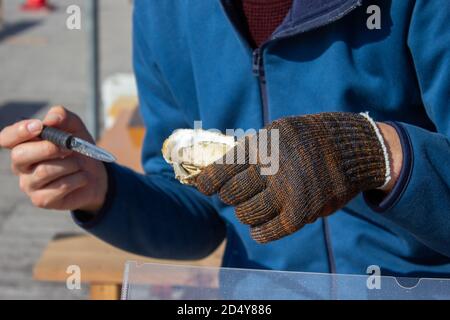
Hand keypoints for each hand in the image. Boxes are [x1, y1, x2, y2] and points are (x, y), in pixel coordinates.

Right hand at [0, 106, 107, 211]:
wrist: (96, 177)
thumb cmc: (80, 150)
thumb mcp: (75, 128)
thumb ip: (63, 117)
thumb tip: (51, 119)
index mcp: (24, 145)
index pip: (7, 138)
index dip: (19, 131)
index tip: (39, 126)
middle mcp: (21, 165)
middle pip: (20, 155)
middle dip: (48, 148)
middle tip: (69, 148)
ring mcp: (29, 185)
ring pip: (44, 171)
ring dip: (70, 164)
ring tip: (79, 164)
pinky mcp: (42, 200)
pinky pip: (59, 187)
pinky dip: (78, 179)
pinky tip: (82, 178)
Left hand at [196, 112, 399, 242]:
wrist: (354, 147)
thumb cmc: (310, 140)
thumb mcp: (280, 132)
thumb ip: (254, 150)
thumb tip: (220, 174)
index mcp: (264, 143)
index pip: (225, 167)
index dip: (209, 180)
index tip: (202, 186)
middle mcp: (273, 166)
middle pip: (233, 193)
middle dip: (229, 196)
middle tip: (233, 195)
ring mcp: (288, 190)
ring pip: (247, 212)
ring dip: (245, 213)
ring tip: (248, 209)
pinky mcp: (303, 211)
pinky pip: (270, 230)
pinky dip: (261, 232)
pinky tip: (257, 230)